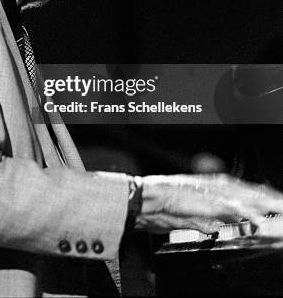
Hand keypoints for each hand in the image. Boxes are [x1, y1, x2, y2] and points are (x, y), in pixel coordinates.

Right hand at [134, 174, 282, 233]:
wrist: (145, 198)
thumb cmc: (162, 206)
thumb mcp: (190, 215)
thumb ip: (206, 220)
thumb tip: (217, 228)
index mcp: (211, 187)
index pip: (244, 192)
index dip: (262, 197)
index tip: (276, 202)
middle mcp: (215, 186)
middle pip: (251, 192)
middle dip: (270, 198)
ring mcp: (213, 193)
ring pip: (247, 197)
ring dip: (266, 204)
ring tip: (281, 208)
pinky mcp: (207, 201)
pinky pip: (233, 208)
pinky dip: (247, 213)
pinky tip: (259, 221)